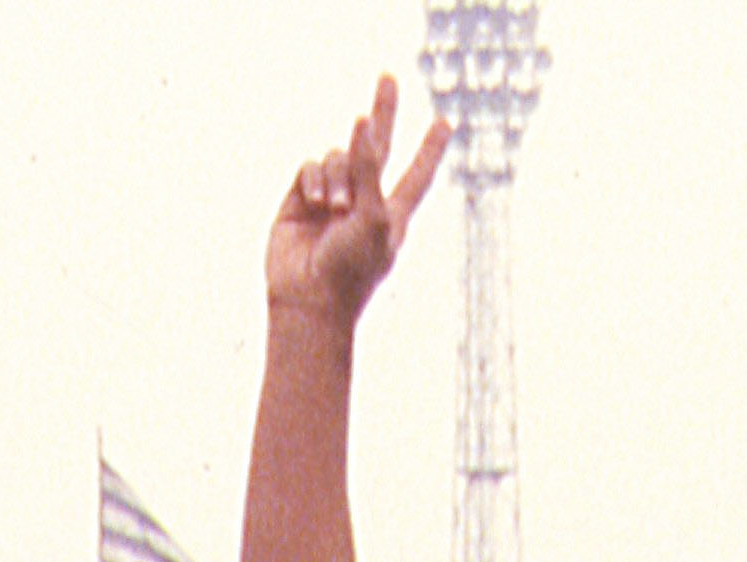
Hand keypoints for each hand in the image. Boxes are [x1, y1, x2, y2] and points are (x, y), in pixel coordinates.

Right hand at [266, 76, 444, 324]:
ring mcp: (331, 198)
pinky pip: (310, 166)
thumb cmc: (351, 268)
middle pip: (376, 146)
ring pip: (337, 156)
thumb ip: (370, 168)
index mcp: (392, 213)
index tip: (445, 124)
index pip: (417, 173)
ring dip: (338, 175)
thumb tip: (363, 120)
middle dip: (383, 112)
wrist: (307, 298)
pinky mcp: (301, 199)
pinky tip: (315, 203)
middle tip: (389, 77)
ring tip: (334, 209)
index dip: (430, 149)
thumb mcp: (373, 215)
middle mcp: (363, 200)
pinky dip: (314, 179)